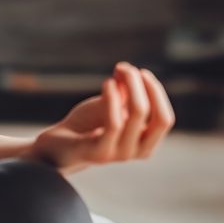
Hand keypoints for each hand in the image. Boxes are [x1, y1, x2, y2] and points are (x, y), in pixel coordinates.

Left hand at [31, 61, 174, 173]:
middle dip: (147, 87)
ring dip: (131, 86)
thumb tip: (127, 68)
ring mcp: (119, 155)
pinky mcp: (100, 153)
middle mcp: (137, 152)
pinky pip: (115, 122)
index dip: (157, 93)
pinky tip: (107, 83)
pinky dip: (113, 98)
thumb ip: (123, 89)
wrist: (58, 144)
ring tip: (119, 70)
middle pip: (158, 117)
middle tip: (128, 68)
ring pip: (137, 114)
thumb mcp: (110, 103)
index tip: (142, 72)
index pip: (165, 119)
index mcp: (145, 143)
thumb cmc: (87, 123)